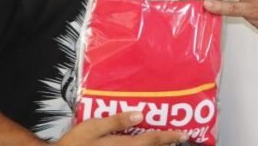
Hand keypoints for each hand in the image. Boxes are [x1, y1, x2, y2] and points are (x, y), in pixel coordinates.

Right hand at [56, 111, 187, 145]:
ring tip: (166, 143)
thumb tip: (140, 114)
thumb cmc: (73, 144)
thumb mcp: (91, 128)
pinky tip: (146, 145)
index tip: (183, 134)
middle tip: (179, 138)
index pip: (151, 141)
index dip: (169, 137)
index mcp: (121, 145)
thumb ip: (116, 121)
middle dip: (166, 145)